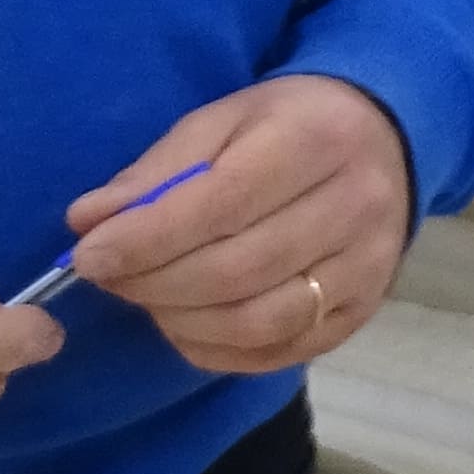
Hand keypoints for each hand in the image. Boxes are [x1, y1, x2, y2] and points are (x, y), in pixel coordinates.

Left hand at [60, 75, 410, 376]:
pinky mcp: (364, 311)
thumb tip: (88, 222)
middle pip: (237, 271)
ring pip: (258, 321)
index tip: (88, 255)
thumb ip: (156, 172)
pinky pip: (279, 352)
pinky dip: (217, 350)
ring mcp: (368, 267)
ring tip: (148, 298)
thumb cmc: (287, 125)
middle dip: (154, 283)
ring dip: (182, 321)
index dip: (147, 239)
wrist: (384, 139)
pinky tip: (186, 324)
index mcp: (316, 140)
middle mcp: (355, 206)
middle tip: (109, 277)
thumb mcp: (220, 121)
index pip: (222, 204)